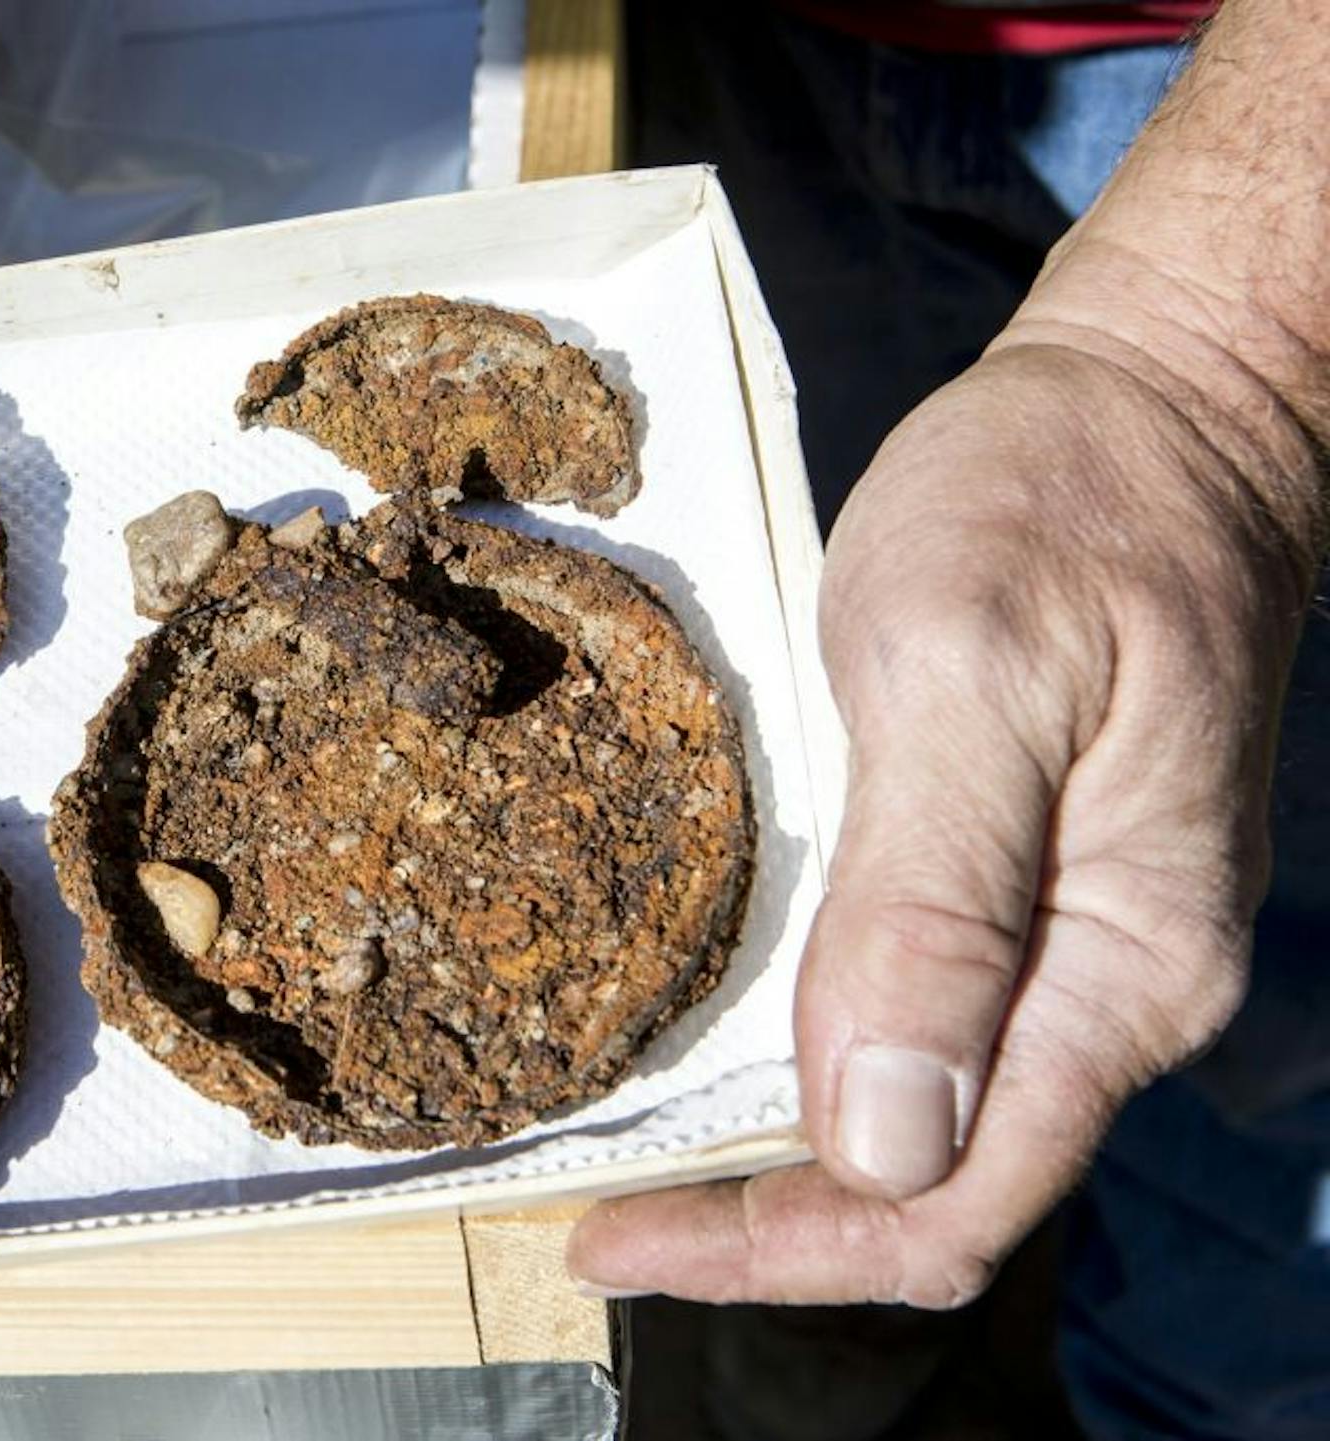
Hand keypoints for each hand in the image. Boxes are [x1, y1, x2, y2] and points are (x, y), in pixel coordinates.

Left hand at [567, 341, 1312, 1306]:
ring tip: (632, 1149)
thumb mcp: (968, 672)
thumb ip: (936, 904)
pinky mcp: (1031, 884)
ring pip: (925, 1121)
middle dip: (763, 1223)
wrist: (1157, 403)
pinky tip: (721, 1042)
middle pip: (931, 1186)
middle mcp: (1111, 985)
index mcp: (1119, 964)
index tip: (610, 1234)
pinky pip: (924, 1027)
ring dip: (783, 1156)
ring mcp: (1079, 940)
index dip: (772, 1246)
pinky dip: (816, 1066)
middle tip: (595, 1205)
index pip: (946, 1198)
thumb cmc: (1063, 502)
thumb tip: (887, 1133)